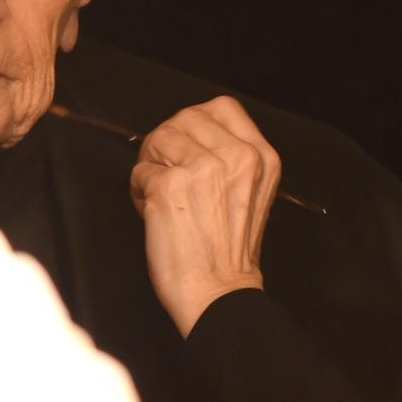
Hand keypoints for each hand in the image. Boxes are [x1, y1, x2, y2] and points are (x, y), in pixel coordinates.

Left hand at [131, 96, 280, 335]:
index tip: (187, 146)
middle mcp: (236, 156)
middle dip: (167, 143)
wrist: (220, 294)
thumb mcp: (252, 193)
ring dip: (151, 166)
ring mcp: (202, 168)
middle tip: (165, 173)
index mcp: (262, 157)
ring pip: (158, 139)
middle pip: (185, 118)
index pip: (223, 108)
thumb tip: (186, 136)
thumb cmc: (230, 252)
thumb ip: (230, 159)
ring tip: (159, 196)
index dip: (196, 123)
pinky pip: (140, 172)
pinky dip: (139, 191)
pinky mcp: (169, 186)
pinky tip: (153, 213)